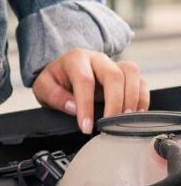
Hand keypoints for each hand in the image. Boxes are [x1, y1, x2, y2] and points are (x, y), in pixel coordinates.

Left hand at [31, 49, 148, 134]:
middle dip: (114, 103)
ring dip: (132, 99)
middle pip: (113, 75)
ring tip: (124, 119)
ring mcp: (113, 64)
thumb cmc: (55, 80)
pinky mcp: (125, 74)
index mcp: (75, 59)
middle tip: (109, 124)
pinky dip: (142, 98)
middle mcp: (97, 59)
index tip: (86, 127)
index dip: (86, 105)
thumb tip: (74, 107)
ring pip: (131, 73)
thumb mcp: (43, 87)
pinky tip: (135, 114)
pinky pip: (141, 81)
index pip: (84, 80)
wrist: (63, 72)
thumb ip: (54, 95)